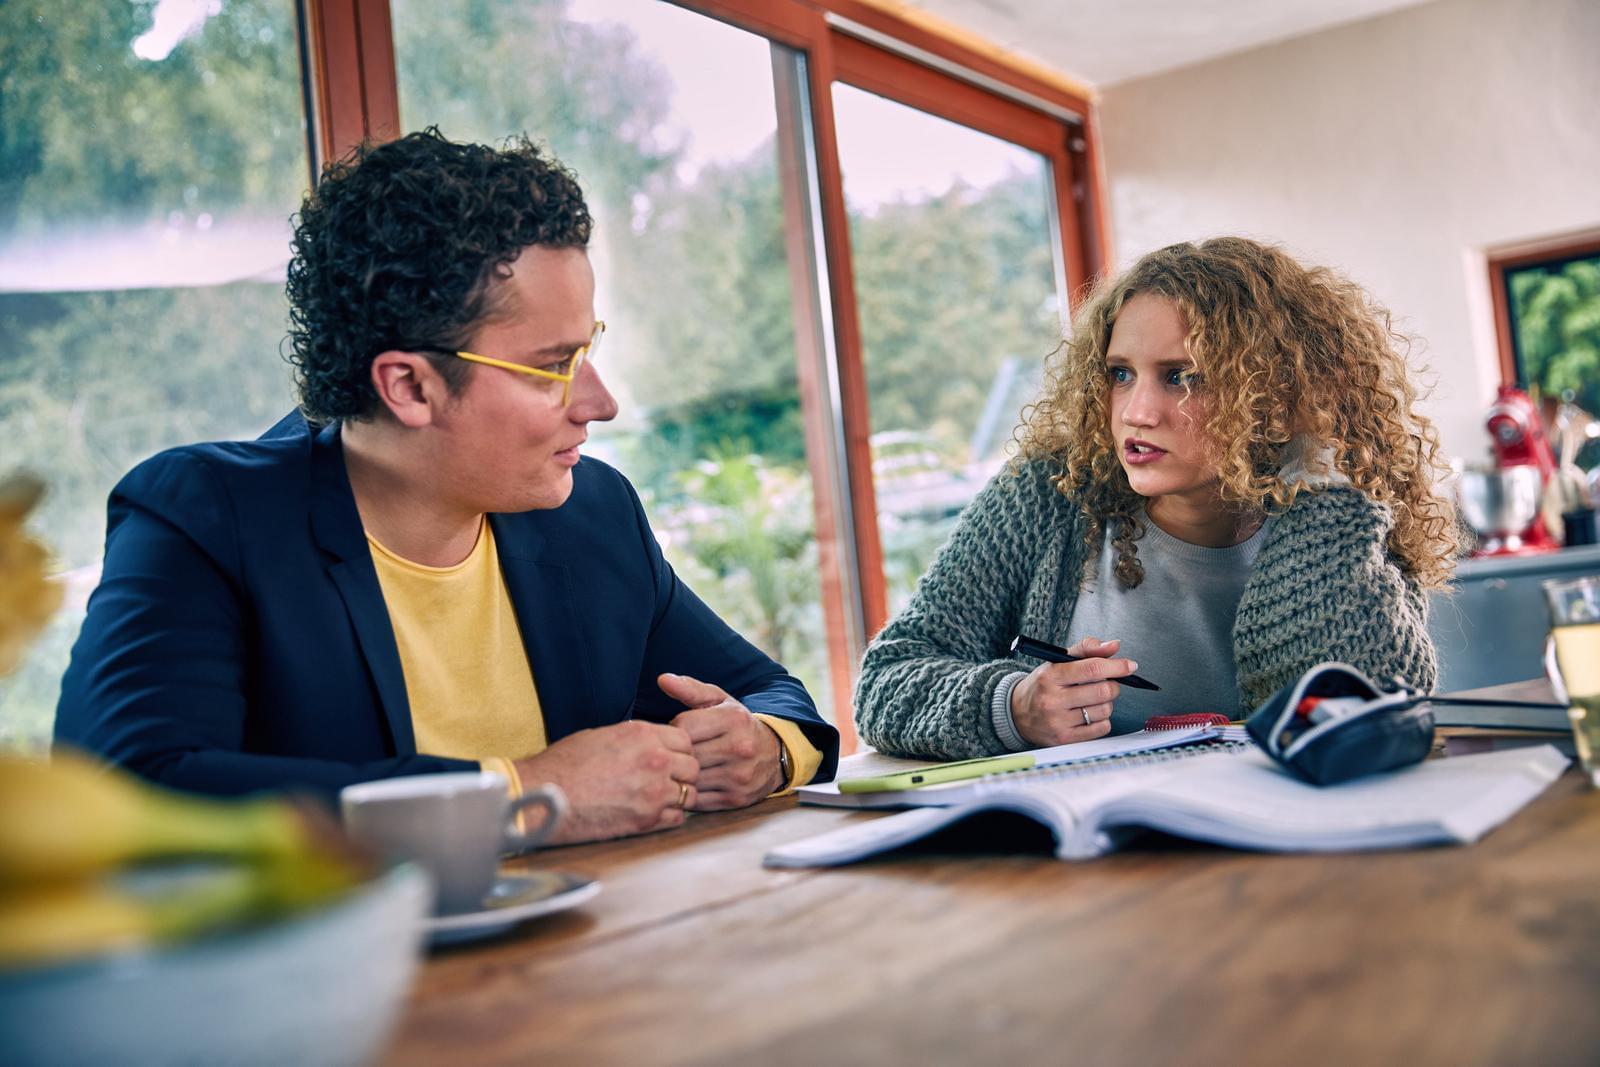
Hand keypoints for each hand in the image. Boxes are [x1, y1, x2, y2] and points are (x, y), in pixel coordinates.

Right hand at [513, 721, 698, 844]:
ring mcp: (654, 792)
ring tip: (658, 798)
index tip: (668, 759)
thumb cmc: (565, 765)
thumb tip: (650, 743)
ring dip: (678, 796)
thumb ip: (635, 739)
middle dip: (682, 774)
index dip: (678, 751)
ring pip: (690, 794)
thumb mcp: (603, 736)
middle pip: (693, 767)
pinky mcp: (647, 820)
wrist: (545, 797)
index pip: (685, 740)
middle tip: (666, 780)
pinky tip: (652, 813)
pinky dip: (669, 817)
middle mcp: (655, 760)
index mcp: (643, 734)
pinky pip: (678, 818)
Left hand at [658, 673, 784, 810]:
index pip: (684, 726)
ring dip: (681, 774)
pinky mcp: (736, 798)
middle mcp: (740, 748)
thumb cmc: (738, 725)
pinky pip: (698, 800)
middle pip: (687, 754)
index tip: (677, 730)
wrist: (774, 754)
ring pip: (691, 778)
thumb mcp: (720, 701)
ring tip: (680, 766)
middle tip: (673, 751)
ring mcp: (739, 776)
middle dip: (676, 753)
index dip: (673, 728)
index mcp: (734, 719)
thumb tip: (662, 679)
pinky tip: (691, 782)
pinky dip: (689, 793)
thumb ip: (690, 690)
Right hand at [1010, 636, 1138, 746]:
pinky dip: (1102, 720)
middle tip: (1106, 683)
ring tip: (1092, 700)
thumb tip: (1114, 645)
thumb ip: (1086, 650)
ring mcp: (1058, 722)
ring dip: (1106, 703)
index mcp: (1050, 676)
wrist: (1017, 712)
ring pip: (1104, 711)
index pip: (1092, 669)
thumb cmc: (1043, 684)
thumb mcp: (1057, 662)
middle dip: (1112, 685)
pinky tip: (1089, 714)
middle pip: (1103, 691)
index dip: (1116, 666)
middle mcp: (1052, 700)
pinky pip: (1101, 728)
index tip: (1129, 666)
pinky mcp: (1065, 739)